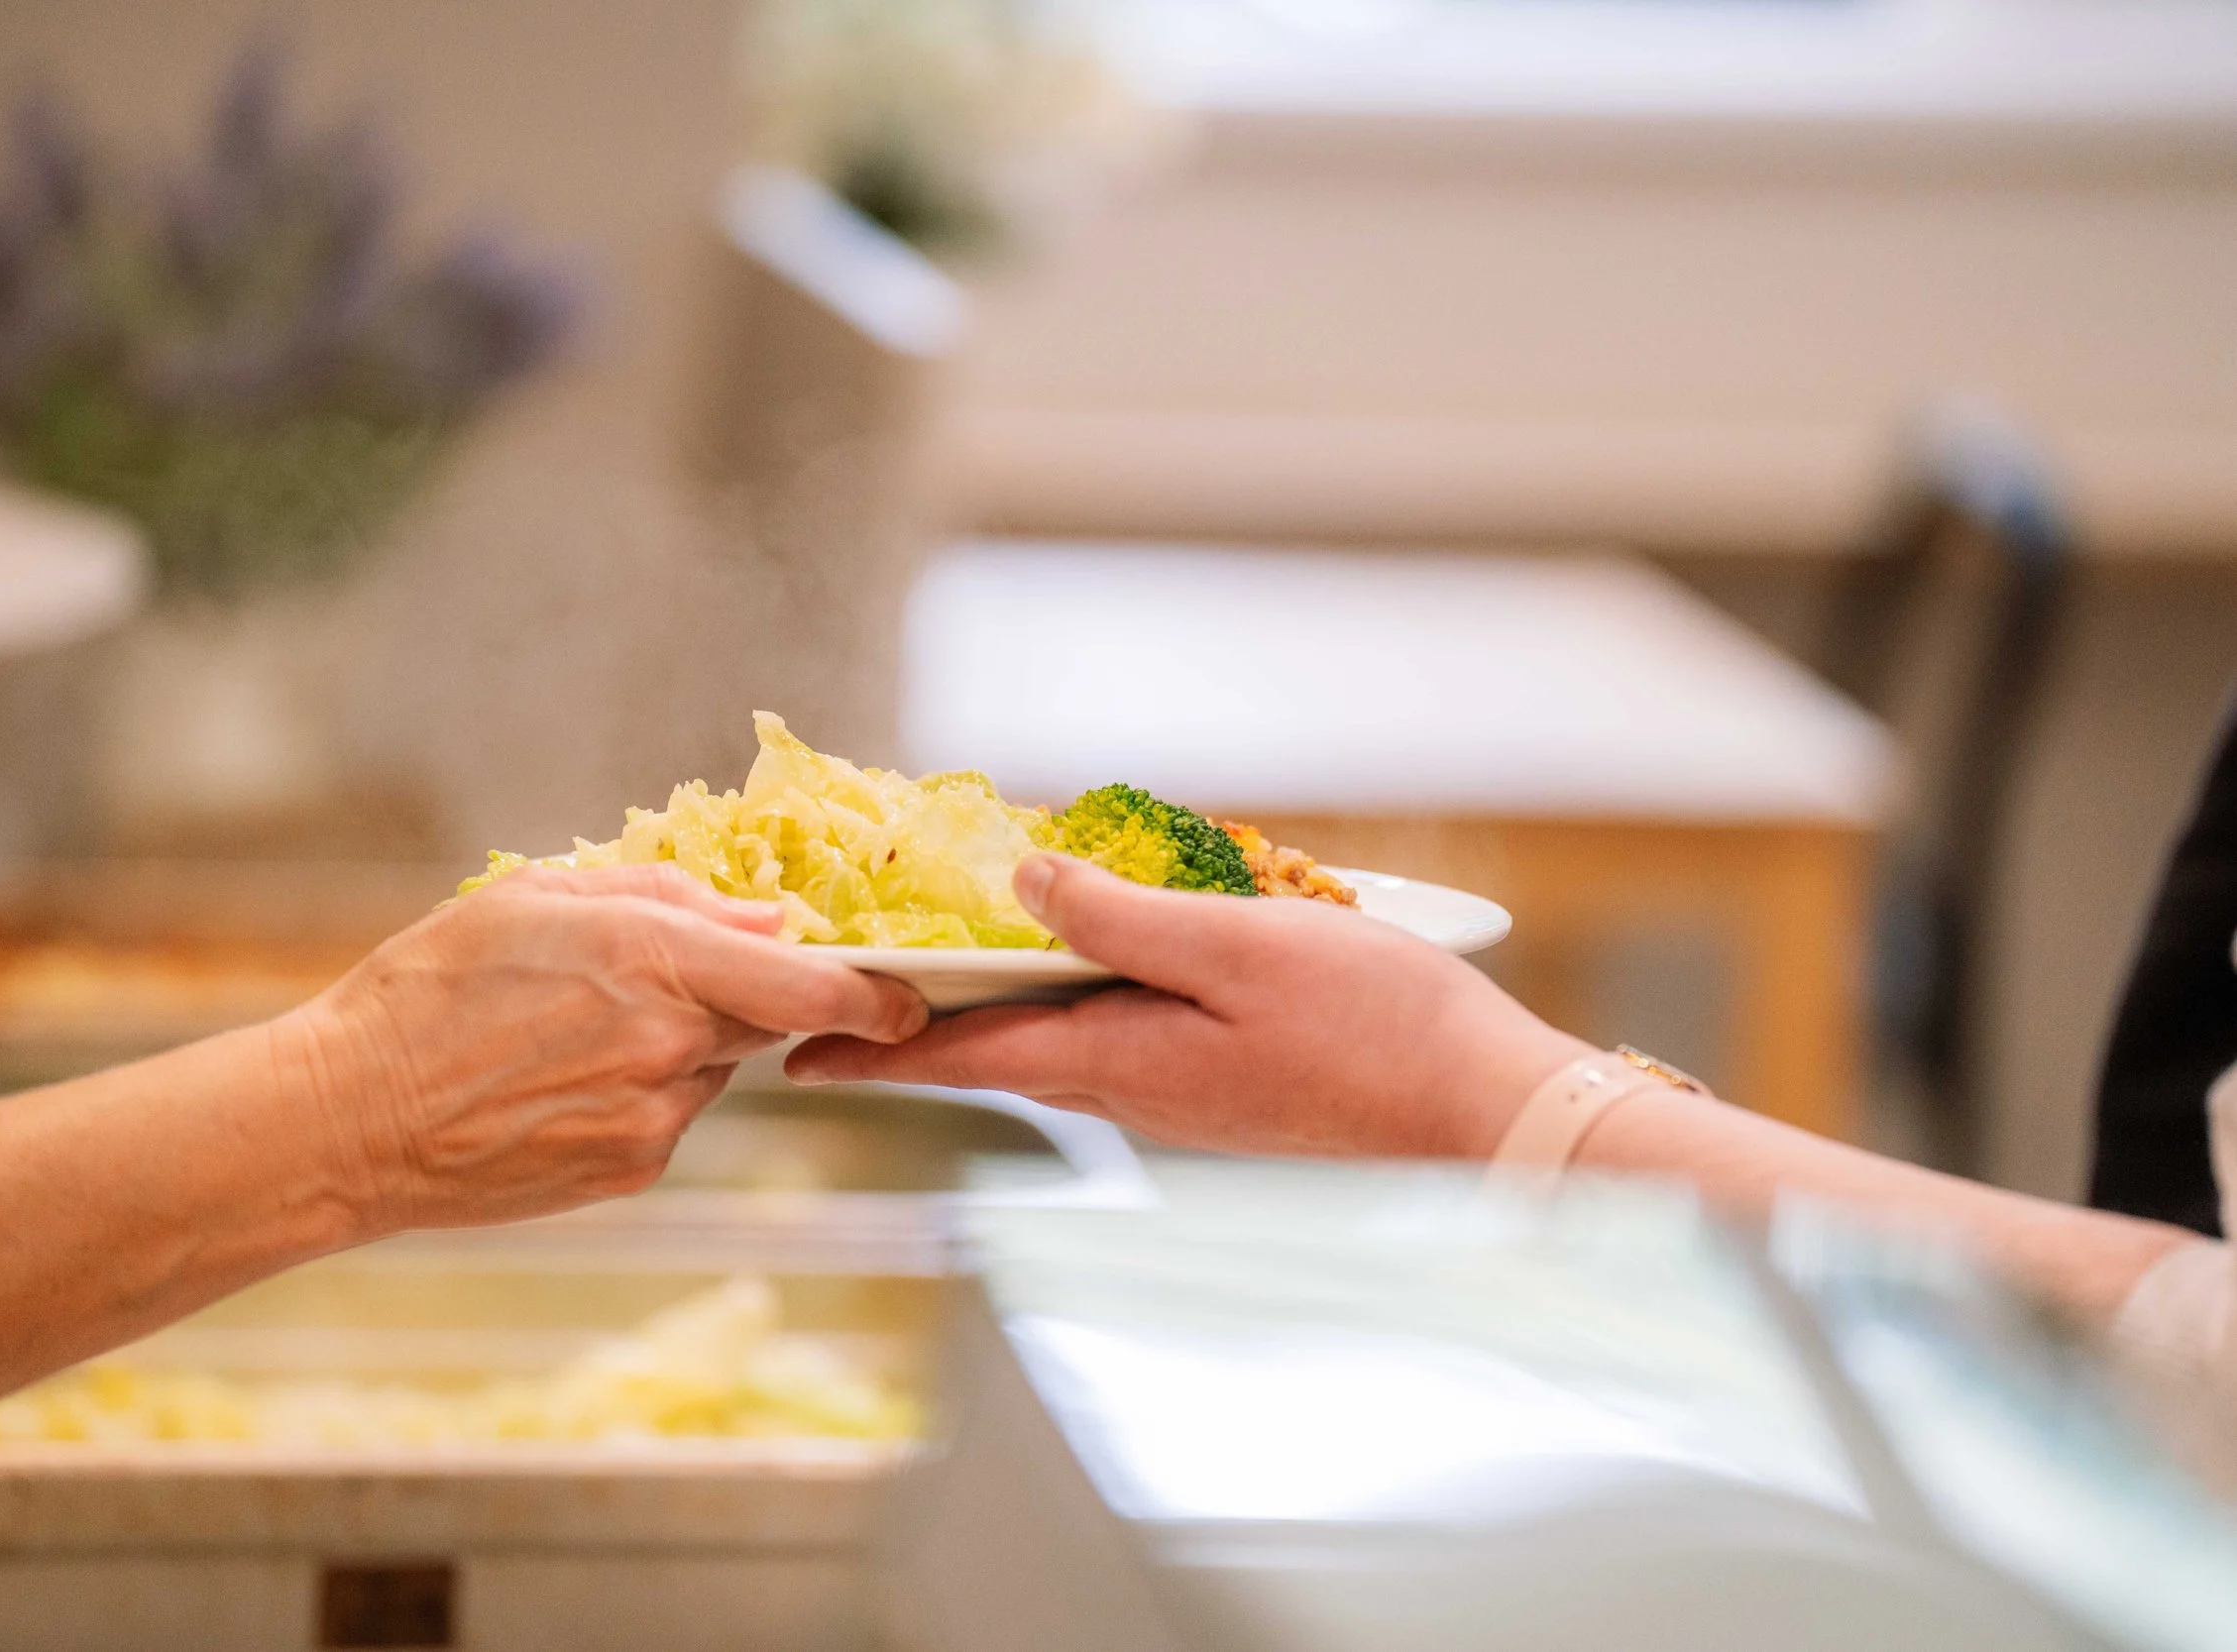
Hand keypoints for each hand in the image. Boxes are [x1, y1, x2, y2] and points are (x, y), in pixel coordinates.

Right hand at [290, 863, 928, 1232]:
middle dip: (736, 996)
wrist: (350, 1120)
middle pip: (761, 1017)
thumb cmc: (429, 991)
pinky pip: (672, 1116)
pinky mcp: (632, 1169)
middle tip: (647, 985)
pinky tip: (560, 1083)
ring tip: (571, 1035)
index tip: (906, 995)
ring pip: (712, 1066)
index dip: (874, 993)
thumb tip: (763, 918)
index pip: (809, 985)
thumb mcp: (533, 899)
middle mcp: (666, 1042)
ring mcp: (653, 1118)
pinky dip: (641, 1092)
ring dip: (678, 1043)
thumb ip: (662, 897)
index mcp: (647, 958)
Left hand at [786, 854, 1589, 1158]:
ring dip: (989, 1015)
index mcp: (1119, 1061)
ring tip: (938, 975)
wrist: (1482, 1116)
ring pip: (1056, 1046)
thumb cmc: (1375, 1031)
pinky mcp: (1222, 1087)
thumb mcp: (1239, 950)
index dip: (873, 1048)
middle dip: (916, 1029)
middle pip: (997, 1053)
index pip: (962, 1056)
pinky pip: (1116, 1041)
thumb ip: (1123, 921)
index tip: (792, 1053)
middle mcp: (1133, 1091)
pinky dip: (1069, 1005)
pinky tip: (1078, 967)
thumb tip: (1019, 883)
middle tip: (848, 999)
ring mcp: (1179, 1096)